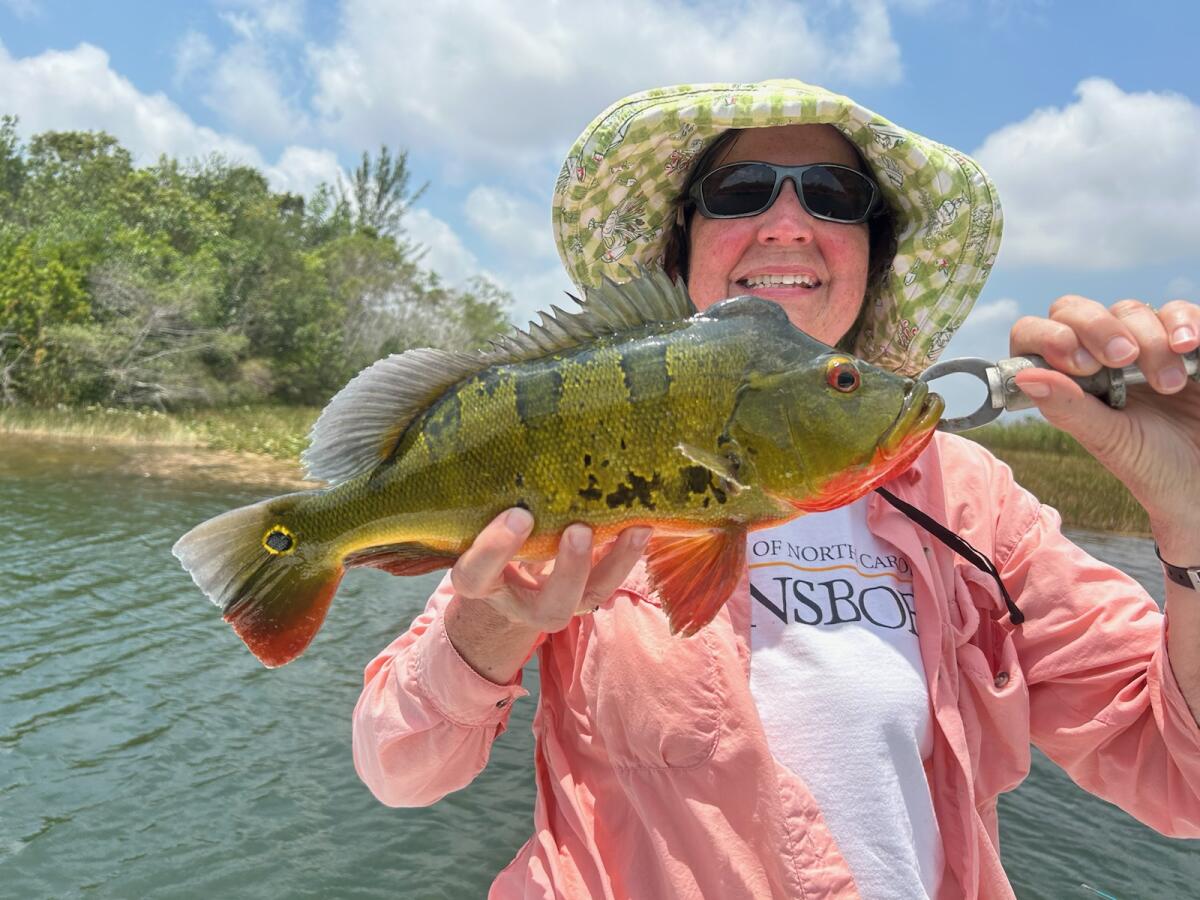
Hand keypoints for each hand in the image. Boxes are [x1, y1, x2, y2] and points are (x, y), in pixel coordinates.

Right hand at [450, 508, 651, 634]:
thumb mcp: (476, 522)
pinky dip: (627, 555)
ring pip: (589, 597)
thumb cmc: (484, 535)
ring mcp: (557, 604)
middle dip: (569, 569)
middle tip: (579, 530)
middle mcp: (519, 603)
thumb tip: (509, 452)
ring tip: (634, 528)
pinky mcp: (584, 595)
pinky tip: (642, 526)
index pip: (477, 573)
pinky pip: (610, 582)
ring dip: (614, 562)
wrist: (502, 576)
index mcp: (478, 581)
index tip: (519, 515)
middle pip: (549, 606)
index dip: (496, 549)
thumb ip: (488, 503)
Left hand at [1009, 296, 1199, 555]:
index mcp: (1067, 380)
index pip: (1034, 336)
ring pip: (1128, 310)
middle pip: (1074, 311)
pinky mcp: (1183, 341)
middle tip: (1123, 359)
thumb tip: (1025, 376)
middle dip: (1096, 328)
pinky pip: (1176, 311)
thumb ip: (1068, 409)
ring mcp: (1140, 344)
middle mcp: (1097, 356)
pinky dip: (1181, 323)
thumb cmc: (1154, 466)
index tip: (1078, 362)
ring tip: (1169, 384)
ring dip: (1148, 341)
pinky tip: (1187, 347)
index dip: (1046, 337)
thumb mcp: (1109, 441)